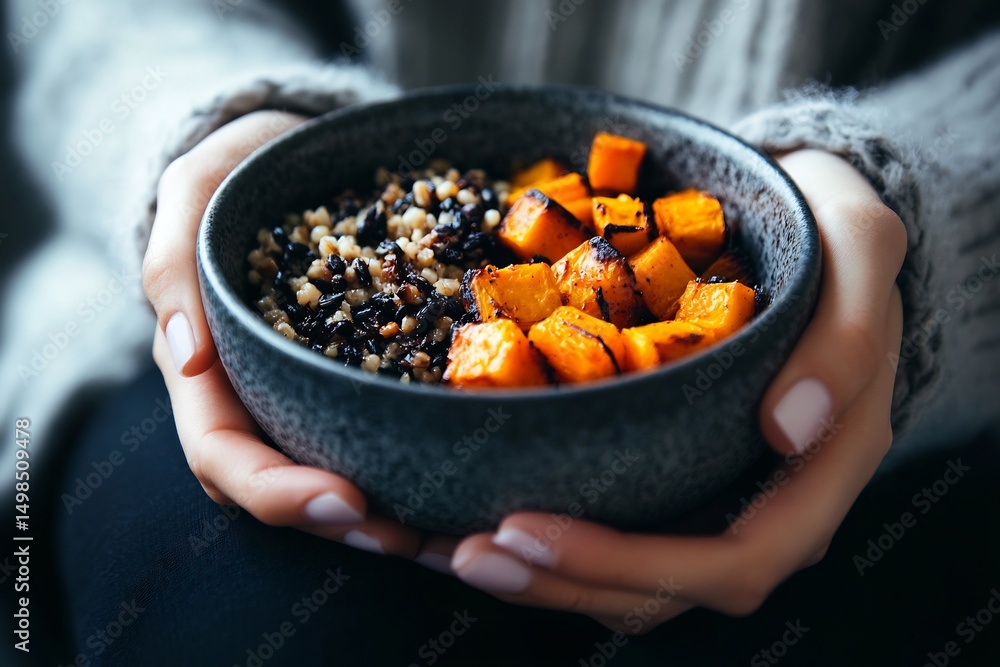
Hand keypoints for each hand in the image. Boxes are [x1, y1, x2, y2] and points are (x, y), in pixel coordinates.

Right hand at [144, 111, 419, 556]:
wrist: (298, 151)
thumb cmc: (240, 168)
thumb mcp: (197, 189)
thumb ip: (174, 262)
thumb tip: (184, 355)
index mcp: (209, 370)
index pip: (224, 455)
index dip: (278, 492)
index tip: (347, 500)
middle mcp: (261, 394)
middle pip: (287, 486)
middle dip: (346, 522)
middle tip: (413, 536)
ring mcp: (312, 388)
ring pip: (338, 471)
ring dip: (389, 513)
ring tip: (450, 530)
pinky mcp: (365, 372)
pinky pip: (385, 427)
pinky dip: (420, 464)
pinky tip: (469, 477)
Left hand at [444, 150, 907, 630]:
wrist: (802, 222)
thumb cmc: (829, 235)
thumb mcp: (861, 249)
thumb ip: (848, 336)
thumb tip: (789, 428)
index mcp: (815, 472)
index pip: (731, 561)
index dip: (629, 564)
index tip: (529, 526)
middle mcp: (760, 503)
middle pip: (659, 588)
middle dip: (557, 580)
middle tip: (465, 551)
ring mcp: (708, 494)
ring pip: (622, 578)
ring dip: (534, 575)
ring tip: (444, 549)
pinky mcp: (663, 472)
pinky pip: (602, 530)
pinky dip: (535, 538)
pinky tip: (463, 519)